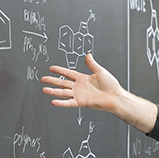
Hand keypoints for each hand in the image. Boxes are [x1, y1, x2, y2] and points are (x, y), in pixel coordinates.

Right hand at [41, 54, 158, 132]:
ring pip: (63, 92)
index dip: (59, 70)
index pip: (68, 73)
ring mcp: (79, 95)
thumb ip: (92, 64)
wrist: (115, 97)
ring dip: (53, 91)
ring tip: (44, 89)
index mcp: (83, 78)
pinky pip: (69, 102)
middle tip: (42, 79)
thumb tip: (88, 55)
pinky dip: (61, 102)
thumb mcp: (100, 71)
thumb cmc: (111, 85)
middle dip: (52, 81)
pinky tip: (53, 101)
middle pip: (62, 83)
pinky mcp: (81, 102)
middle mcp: (79, 87)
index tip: (51, 68)